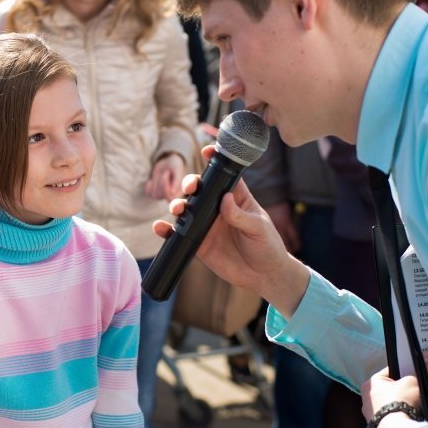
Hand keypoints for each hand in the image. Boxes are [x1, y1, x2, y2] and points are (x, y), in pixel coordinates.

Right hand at [151, 145, 309, 316]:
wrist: (263, 276)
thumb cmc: (267, 246)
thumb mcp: (259, 228)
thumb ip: (241, 215)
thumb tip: (225, 200)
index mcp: (237, 197)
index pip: (224, 175)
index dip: (214, 161)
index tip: (206, 151)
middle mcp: (218, 208)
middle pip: (199, 189)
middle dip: (190, 184)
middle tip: (190, 189)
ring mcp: (206, 224)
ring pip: (186, 209)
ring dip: (177, 205)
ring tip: (177, 210)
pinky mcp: (198, 242)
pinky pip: (178, 234)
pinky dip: (167, 231)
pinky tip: (160, 228)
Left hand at [360, 351, 427, 427]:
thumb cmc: (400, 402)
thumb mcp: (414, 382)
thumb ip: (423, 370)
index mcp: (371, 384)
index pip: (390, 372)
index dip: (405, 370)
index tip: (416, 371)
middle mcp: (367, 399)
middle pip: (392, 389)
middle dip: (405, 390)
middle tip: (420, 389)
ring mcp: (372, 415)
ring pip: (393, 405)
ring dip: (404, 404)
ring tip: (420, 404)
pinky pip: (394, 418)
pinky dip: (403, 417)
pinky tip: (414, 417)